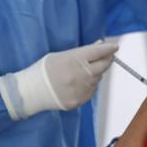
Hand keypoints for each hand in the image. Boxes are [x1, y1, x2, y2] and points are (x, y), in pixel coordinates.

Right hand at [0, 41, 117, 119]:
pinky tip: (79, 83)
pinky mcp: (79, 100)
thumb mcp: (62, 55)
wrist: (31, 91)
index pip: (99, 52)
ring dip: (95, 73)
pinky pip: (91, 91)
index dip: (109, 49)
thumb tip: (99, 46)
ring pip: (97, 79)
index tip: (115, 46)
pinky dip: (89, 85)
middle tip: (108, 56)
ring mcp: (81, 89)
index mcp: (75, 60)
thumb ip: (81, 52)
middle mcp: (80, 74)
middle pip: (103, 66)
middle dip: (107, 60)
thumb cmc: (45, 70)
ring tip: (85, 71)